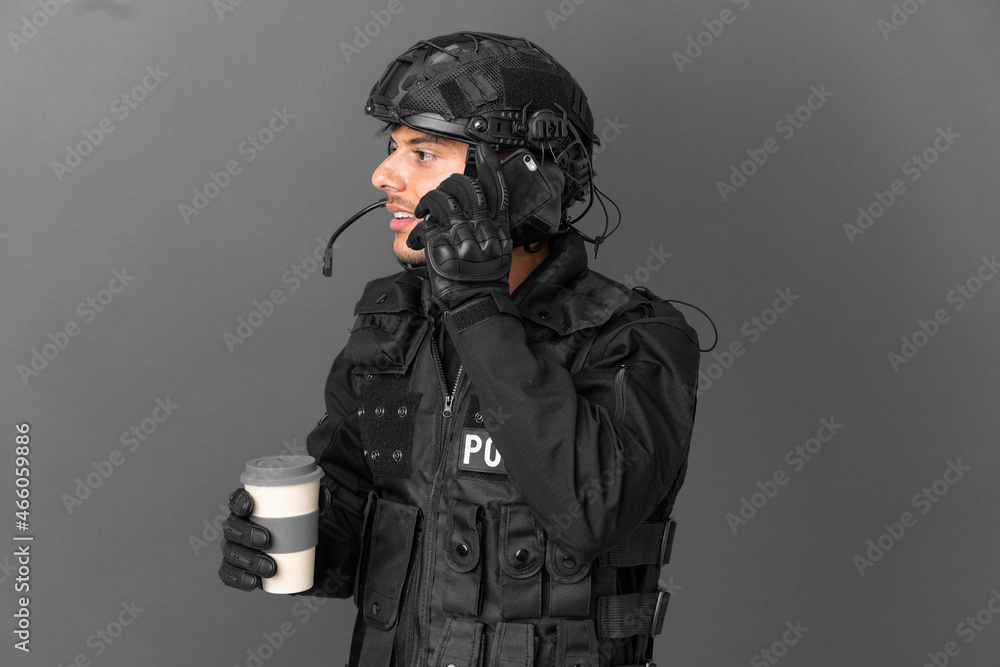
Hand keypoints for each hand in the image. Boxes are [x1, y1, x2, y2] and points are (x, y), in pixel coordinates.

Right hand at [218, 485, 332, 591]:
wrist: (297, 555)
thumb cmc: (295, 527)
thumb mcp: (307, 514)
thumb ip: (317, 503)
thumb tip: (326, 501)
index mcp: (248, 509)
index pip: (236, 500)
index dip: (239, 501)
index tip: (250, 504)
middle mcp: (236, 527)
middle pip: (231, 527)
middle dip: (246, 534)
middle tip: (267, 540)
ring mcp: (233, 548)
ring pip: (231, 553)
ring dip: (248, 561)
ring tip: (271, 568)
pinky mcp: (235, 569)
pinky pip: (229, 575)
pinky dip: (239, 579)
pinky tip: (253, 582)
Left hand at [406, 141, 511, 311]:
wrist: (477, 302)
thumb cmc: (485, 280)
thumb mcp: (498, 250)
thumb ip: (489, 227)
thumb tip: (480, 212)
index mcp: (497, 227)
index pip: (497, 191)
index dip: (491, 167)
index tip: (485, 149)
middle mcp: (481, 229)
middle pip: (466, 189)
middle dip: (451, 183)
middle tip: (444, 189)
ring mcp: (461, 236)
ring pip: (442, 201)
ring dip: (429, 203)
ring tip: (424, 211)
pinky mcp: (441, 247)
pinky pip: (426, 226)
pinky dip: (417, 232)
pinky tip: (416, 238)